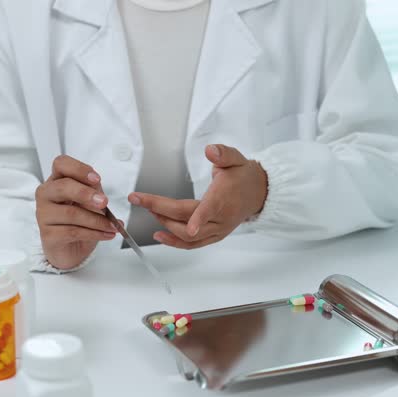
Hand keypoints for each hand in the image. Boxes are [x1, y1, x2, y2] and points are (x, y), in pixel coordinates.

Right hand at [35, 155, 119, 268]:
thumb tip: (101, 197)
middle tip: (104, 203)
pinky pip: (73, 232)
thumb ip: (95, 193)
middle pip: (63, 186)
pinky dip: (94, 233)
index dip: (79, 169)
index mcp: (57, 181)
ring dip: (97, 220)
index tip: (97, 179)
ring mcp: (44, 215)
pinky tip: (106, 234)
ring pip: (71, 213)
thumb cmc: (79, 221)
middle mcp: (46, 195)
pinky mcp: (48, 235)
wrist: (71, 248)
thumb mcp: (90, 202)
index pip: (61, 164)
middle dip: (87, 194)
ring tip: (112, 225)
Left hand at [128, 144, 267, 249]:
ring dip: (166, 225)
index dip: (199, 219)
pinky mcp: (214, 236)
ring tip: (149, 210)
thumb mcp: (236, 159)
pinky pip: (193, 245)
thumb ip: (223, 153)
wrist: (257, 193)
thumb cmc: (242, 176)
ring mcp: (217, 230)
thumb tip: (210, 150)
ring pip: (188, 236)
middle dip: (161, 211)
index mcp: (224, 199)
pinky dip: (175, 243)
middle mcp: (221, 218)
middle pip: (188, 220)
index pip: (209, 209)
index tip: (190, 227)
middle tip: (141, 200)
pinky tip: (159, 236)